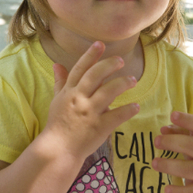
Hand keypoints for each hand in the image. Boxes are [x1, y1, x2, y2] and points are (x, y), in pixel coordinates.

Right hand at [43, 41, 138, 162]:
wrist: (58, 149)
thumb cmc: (58, 124)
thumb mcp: (57, 100)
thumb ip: (60, 81)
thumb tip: (57, 64)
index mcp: (69, 91)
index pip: (80, 69)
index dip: (90, 55)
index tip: (100, 43)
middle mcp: (79, 99)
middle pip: (94, 76)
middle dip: (108, 65)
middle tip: (120, 60)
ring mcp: (89, 113)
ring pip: (107, 93)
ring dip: (122, 84)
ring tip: (133, 80)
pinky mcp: (98, 128)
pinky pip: (116, 117)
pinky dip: (127, 111)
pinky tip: (136, 106)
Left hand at [152, 111, 192, 192]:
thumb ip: (181, 133)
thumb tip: (163, 130)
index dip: (187, 120)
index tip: (172, 115)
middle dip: (174, 143)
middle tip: (156, 141)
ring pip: (191, 169)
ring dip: (171, 166)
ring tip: (154, 163)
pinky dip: (180, 192)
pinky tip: (167, 189)